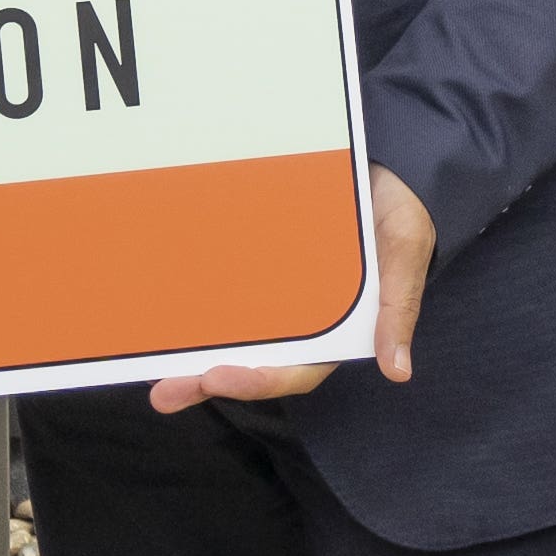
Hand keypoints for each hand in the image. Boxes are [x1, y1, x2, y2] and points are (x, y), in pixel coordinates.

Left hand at [157, 169, 434, 408]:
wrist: (388, 161)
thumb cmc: (400, 210)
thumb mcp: (405, 250)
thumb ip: (399, 307)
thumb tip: (398, 370)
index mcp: (337, 327)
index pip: (296, 369)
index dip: (257, 380)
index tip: (217, 379)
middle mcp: (303, 317)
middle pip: (253, 361)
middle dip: (207, 381)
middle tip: (164, 393)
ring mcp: (278, 292)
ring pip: (232, 332)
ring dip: (192, 355)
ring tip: (150, 373)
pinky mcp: (258, 261)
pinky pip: (226, 287)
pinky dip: (196, 305)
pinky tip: (158, 310)